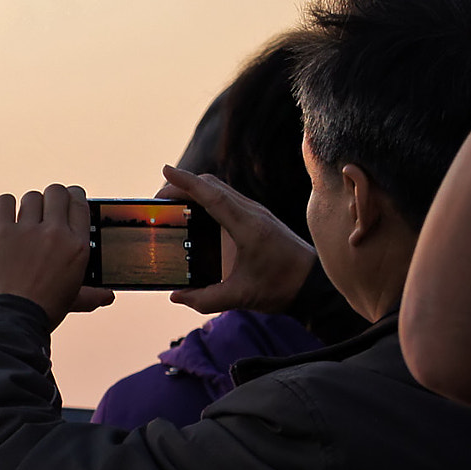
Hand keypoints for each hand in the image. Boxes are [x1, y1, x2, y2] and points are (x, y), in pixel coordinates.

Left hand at [0, 183, 115, 325]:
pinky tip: (6, 218)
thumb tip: (108, 296)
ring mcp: (28, 231)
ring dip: (28, 205)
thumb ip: (91, 295)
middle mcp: (55, 233)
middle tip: (44, 210)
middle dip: (51, 198)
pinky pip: (5, 202)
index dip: (72, 197)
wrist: (12, 318)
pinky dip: (5, 205)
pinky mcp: (2, 233)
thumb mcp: (73, 300)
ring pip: (31, 197)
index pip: (79, 203)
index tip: (66, 201)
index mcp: (77, 245)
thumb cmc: (43, 311)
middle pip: (57, 192)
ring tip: (24, 221)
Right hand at [159, 165, 315, 313]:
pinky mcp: (257, 218)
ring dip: (194, 190)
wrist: (312, 282)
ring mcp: (256, 213)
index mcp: (248, 227)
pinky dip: (206, 198)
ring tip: (172, 204)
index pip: (212, 196)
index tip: (165, 170)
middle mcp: (252, 213)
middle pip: (213, 185)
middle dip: (183, 185)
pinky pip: (227, 198)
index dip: (186, 182)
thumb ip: (204, 299)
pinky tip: (194, 212)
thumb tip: (175, 296)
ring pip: (220, 189)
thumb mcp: (239, 297)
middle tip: (158, 199)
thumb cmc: (280, 287)